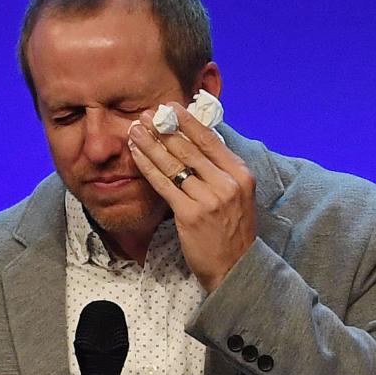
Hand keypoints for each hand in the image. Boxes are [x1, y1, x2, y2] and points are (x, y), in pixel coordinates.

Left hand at [128, 102, 256, 291]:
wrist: (235, 267)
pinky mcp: (190, 214)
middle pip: (189, 148)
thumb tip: (195, 143)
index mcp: (240, 175)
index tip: (172, 106)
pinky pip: (163, 183)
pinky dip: (147, 166)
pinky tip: (136, 153)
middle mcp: (226, 183)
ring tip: (135, 128)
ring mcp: (208, 199)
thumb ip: (220, 171)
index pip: (210, 140)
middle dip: (164, 128)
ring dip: (151, 143)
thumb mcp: (237, 195)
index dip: (188, 121)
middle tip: (146, 114)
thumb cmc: (232, 231)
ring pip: (174, 163)